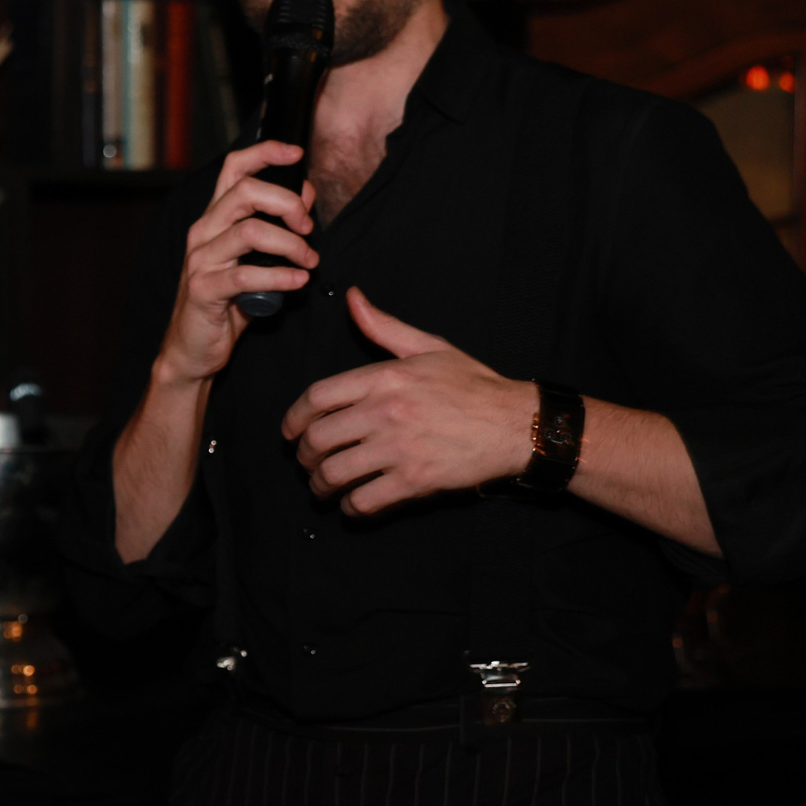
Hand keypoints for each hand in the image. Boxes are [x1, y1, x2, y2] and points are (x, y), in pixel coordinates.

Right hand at [156, 140, 317, 387]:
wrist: (194, 348)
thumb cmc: (226, 303)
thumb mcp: (254, 259)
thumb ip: (276, 227)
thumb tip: (304, 196)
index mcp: (215, 219)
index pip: (234, 169)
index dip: (265, 152)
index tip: (296, 154)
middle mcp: (203, 233)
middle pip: (245, 192)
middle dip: (287, 203)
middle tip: (309, 227)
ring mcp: (201, 260)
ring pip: (250, 231)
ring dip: (290, 243)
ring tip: (309, 261)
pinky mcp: (204, 290)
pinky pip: (246, 275)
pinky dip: (280, 276)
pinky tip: (298, 282)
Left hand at [282, 288, 535, 515]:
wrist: (515, 423)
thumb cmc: (473, 385)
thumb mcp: (428, 347)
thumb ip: (383, 327)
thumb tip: (352, 298)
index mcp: (385, 377)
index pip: (317, 397)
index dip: (294, 418)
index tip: (290, 432)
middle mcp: (386, 411)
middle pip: (318, 439)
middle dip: (304, 456)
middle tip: (307, 463)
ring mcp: (399, 448)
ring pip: (335, 473)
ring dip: (321, 485)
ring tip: (323, 487)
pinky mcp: (415, 480)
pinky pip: (364, 500)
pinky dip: (351, 507)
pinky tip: (353, 504)